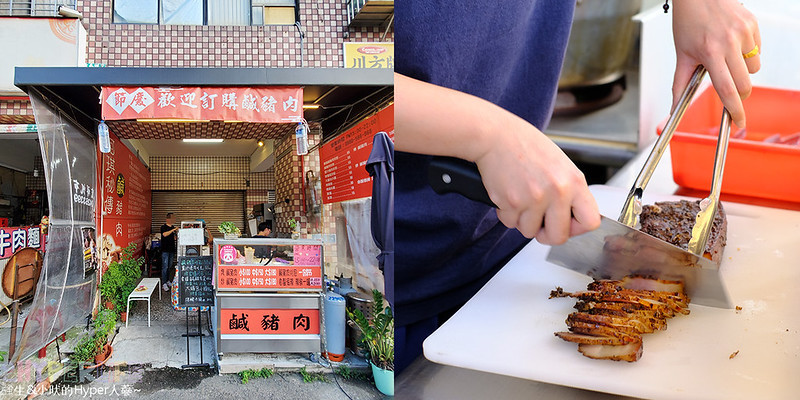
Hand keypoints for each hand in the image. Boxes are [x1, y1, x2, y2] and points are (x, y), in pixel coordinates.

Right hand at [396, 73, 600, 244]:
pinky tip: (509, 196)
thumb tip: (571, 217)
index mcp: (574, 181)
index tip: (567, 224)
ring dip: (523, 221)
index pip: (590, 221)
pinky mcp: (511, 203)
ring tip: (521, 201)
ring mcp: (534, 199)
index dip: (577, 228)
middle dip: (546, 234)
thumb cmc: (525, 146)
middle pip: (558, 236)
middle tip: (540, 223)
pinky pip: (511, 223)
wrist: (496, 136)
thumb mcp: (559, 164)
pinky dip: (507, 214)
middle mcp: (557, 192)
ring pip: (530, 232)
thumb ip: (569, 191)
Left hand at [672, 0, 759, 127]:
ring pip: (754, 68)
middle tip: (729, 89)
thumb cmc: (688, 22)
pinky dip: (747, 54)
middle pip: (745, 84)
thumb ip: (680, 84)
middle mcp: (730, 42)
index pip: (726, 90)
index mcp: (711, 52)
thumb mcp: (682, 55)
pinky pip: (757, 51)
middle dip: (739, 94)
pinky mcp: (754, 24)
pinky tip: (733, 43)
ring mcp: (745, 32)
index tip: (738, 123)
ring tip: (725, 56)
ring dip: (742, 70)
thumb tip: (674, 108)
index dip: (733, 110)